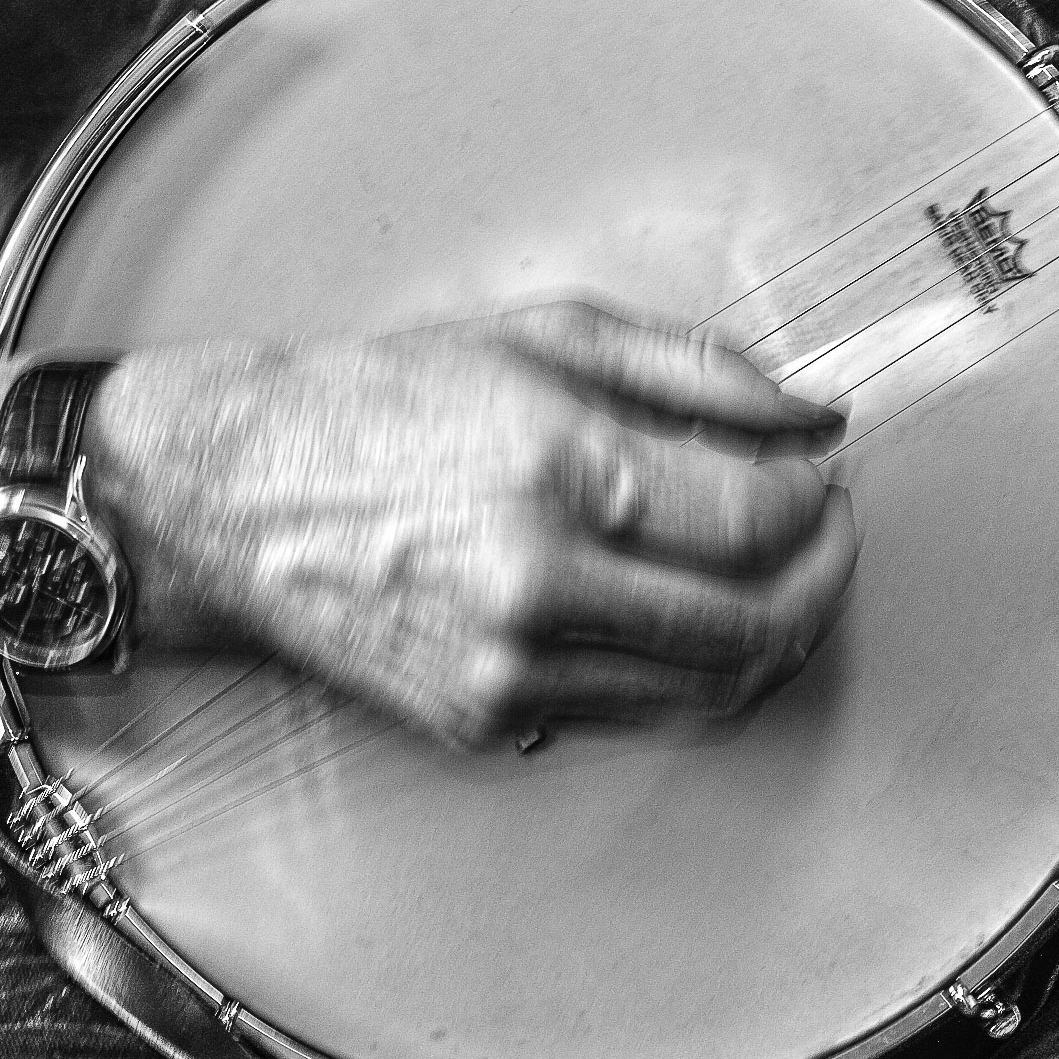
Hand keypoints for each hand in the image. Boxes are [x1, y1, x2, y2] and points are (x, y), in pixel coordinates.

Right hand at [97, 303, 854, 749]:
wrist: (232, 495)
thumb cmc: (383, 400)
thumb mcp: (548, 337)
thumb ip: (700, 374)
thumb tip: (813, 416)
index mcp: (565, 467)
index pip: (760, 521)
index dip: (817, 503)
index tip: (819, 478)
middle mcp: (541, 580)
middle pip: (755, 623)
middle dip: (820, 579)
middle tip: (826, 536)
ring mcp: (511, 668)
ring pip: (707, 690)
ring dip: (769, 638)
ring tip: (769, 579)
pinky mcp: (486, 721)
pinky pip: (633, 714)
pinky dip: (684, 672)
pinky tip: (679, 612)